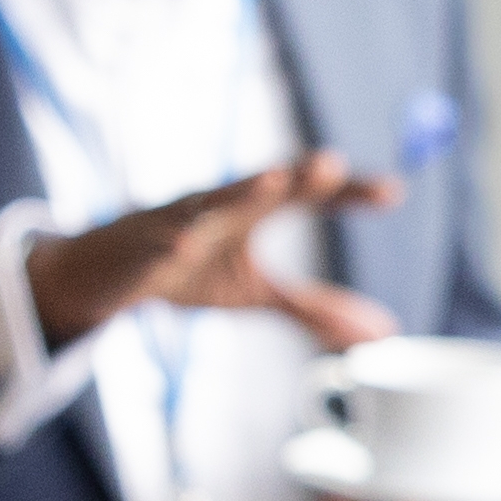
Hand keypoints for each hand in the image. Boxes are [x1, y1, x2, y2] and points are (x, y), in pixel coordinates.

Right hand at [20, 155, 396, 355]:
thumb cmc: (190, 271)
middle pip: (264, 183)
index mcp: (252, 209)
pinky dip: (170, 243)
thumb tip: (381, 335)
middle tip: (329, 164)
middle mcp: (219, 204)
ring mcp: (177, 221)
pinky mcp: (139, 246)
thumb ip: (313, 307)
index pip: (307, 193)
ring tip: (274, 181)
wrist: (107, 274)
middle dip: (295, 174)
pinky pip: (155, 243)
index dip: (348, 192)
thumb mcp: (255, 291)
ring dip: (241, 192)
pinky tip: (185, 245)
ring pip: (211, 202)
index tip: (392, 193)